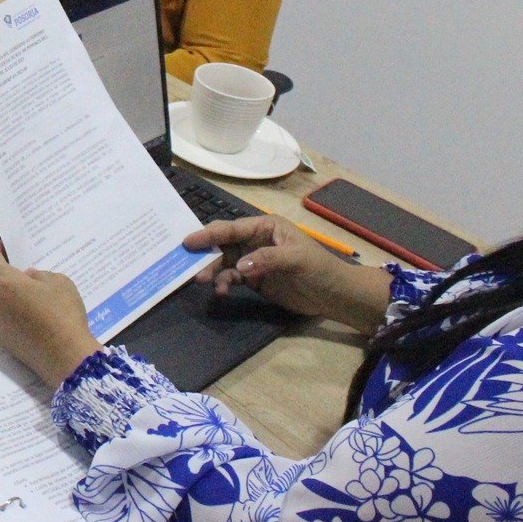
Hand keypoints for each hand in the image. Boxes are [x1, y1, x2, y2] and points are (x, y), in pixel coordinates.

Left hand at [0, 242, 101, 385]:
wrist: (65, 357)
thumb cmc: (62, 313)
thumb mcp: (59, 282)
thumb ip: (39, 275)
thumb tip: (28, 278)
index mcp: (3, 282)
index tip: (7, 249)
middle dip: (10, 279)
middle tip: (33, 282)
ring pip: (0, 303)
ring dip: (13, 300)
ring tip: (39, 305)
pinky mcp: (2, 342)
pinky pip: (5, 321)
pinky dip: (16, 318)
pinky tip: (37, 325)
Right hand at [185, 215, 393, 331]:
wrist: (334, 295)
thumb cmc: (318, 268)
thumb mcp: (295, 259)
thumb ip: (266, 259)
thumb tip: (239, 266)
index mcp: (265, 226)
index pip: (232, 228)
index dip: (209, 234)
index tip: (188, 241)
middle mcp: (255, 240)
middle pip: (223, 244)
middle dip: (206, 254)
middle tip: (189, 265)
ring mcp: (254, 260)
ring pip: (225, 262)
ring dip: (213, 271)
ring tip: (202, 281)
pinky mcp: (255, 279)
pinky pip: (233, 278)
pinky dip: (224, 283)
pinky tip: (222, 291)